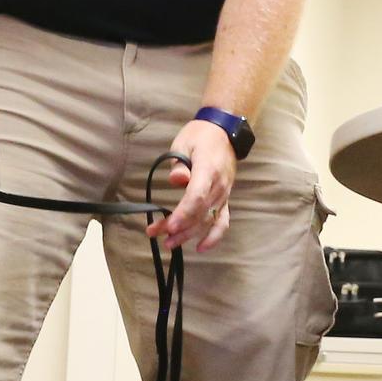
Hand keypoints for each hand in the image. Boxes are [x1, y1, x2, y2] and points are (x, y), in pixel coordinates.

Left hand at [149, 118, 236, 252]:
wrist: (224, 133)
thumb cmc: (199, 137)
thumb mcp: (184, 144)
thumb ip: (180, 164)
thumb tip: (177, 179)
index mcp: (208, 171)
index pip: (196, 197)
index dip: (183, 214)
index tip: (169, 226)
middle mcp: (219, 186)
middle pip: (200, 213)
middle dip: (179, 228)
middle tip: (156, 235)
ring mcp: (224, 194)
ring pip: (209, 220)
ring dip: (190, 235)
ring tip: (169, 244)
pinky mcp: (225, 198)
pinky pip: (223, 221)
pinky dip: (214, 236)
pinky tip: (201, 247)